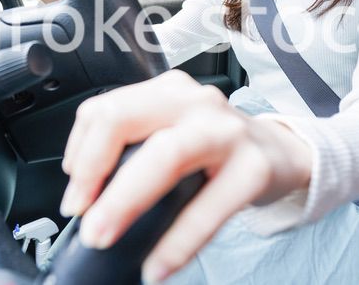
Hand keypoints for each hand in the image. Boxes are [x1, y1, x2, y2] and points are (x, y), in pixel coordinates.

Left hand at [60, 70, 311, 281]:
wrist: (283, 152)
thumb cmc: (219, 148)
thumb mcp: (175, 131)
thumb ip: (136, 148)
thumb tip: (88, 198)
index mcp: (167, 92)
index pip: (105, 109)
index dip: (80, 152)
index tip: (75, 192)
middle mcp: (193, 101)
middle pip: (123, 120)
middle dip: (92, 171)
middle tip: (79, 213)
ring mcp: (226, 130)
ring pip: (164, 156)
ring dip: (124, 201)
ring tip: (103, 236)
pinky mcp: (254, 167)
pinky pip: (208, 208)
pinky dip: (178, 243)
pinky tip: (158, 266)